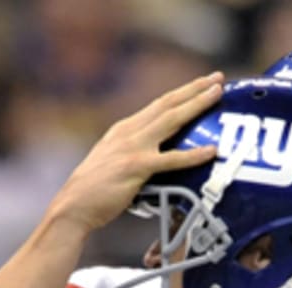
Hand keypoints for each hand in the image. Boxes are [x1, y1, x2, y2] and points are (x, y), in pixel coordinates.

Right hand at [46, 72, 224, 234]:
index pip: (159, 104)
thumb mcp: (114, 160)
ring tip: (217, 95)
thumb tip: (158, 154)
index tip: (203, 82)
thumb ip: (134, 152)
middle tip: (218, 78)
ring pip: (171, 120)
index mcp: (125, 129)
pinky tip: (211, 151)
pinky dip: (193, 154)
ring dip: (196, 105)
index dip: (182, 92)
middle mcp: (129, 132)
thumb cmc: (95, 190)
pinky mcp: (136, 168)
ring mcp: (133, 148)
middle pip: (168, 103)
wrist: (73, 206)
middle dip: (195, 88)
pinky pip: (171, 159)